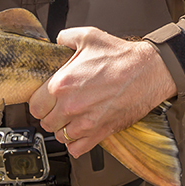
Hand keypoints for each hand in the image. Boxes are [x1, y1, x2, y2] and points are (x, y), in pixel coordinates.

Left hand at [28, 27, 176, 157]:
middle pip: (45, 123)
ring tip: (70, 117)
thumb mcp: (88, 36)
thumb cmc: (122, 56)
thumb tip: (57, 42)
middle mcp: (71, 106)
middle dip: (50, 115)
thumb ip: (65, 38)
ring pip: (60, 137)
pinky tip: (80, 130)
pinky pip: (77, 149)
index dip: (39, 101)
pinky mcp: (101, 133)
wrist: (149, 71)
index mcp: (62, 84)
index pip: (34, 105)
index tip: (45, 98)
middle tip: (58, 106)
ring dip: (62, 128)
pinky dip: (76, 143)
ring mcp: (86, 123)